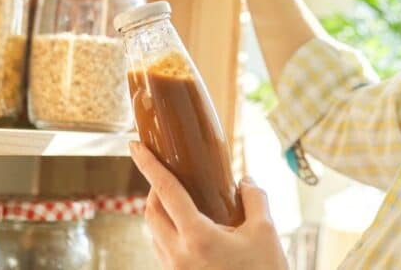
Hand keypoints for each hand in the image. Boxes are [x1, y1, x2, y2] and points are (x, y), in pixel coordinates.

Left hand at [130, 141, 287, 269]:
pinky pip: (163, 251)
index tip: (134, 145)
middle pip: (151, 212)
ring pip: (154, 234)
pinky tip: (188, 230)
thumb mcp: (266, 231)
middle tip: (170, 174)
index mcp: (197, 237)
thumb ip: (254, 199)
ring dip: (161, 213)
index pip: (166, 191)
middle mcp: (178, 255)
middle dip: (154, 189)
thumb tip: (245, 182)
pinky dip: (168, 233)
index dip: (148, 165)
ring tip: (182, 202)